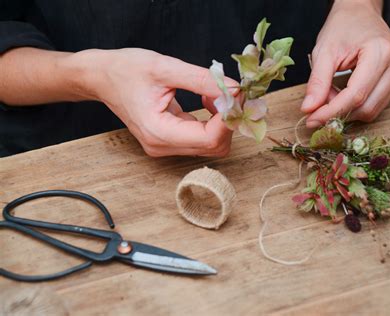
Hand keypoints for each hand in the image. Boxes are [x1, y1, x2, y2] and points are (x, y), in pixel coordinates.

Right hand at [74, 48, 237, 156]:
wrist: (101, 77)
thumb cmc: (125, 70)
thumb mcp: (165, 67)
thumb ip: (202, 80)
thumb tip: (234, 89)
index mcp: (158, 132)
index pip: (210, 139)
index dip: (229, 118)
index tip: (235, 93)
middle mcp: (162, 146)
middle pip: (215, 146)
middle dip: (229, 120)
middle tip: (229, 92)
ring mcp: (165, 147)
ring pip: (211, 144)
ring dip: (221, 120)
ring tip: (214, 93)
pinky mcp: (169, 141)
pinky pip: (202, 138)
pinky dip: (212, 121)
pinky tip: (206, 100)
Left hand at [301, 0, 389, 127]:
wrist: (360, 13)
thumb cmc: (343, 27)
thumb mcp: (323, 52)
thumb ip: (317, 82)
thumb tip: (309, 109)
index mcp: (380, 52)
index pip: (355, 95)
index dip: (331, 112)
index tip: (311, 120)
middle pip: (366, 107)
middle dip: (338, 113)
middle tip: (316, 109)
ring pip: (371, 110)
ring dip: (346, 111)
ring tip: (329, 97)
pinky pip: (375, 105)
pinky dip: (354, 106)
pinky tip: (341, 95)